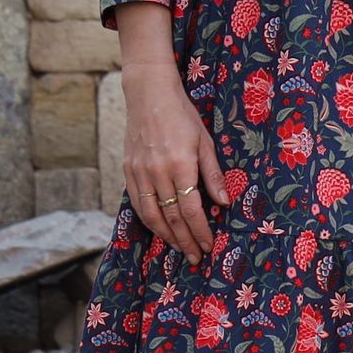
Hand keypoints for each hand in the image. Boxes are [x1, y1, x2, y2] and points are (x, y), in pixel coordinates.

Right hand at [121, 63, 229, 264]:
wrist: (148, 95)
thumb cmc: (182, 115)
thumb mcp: (204, 141)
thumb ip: (213, 174)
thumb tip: (224, 203)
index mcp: (180, 164)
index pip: (191, 209)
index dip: (200, 231)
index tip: (209, 245)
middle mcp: (157, 172)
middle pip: (171, 217)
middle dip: (185, 240)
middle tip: (196, 257)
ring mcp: (139, 172)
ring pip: (152, 215)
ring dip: (166, 236)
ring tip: (180, 249)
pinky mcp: (128, 170)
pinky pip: (137, 204)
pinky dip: (149, 221)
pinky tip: (159, 230)